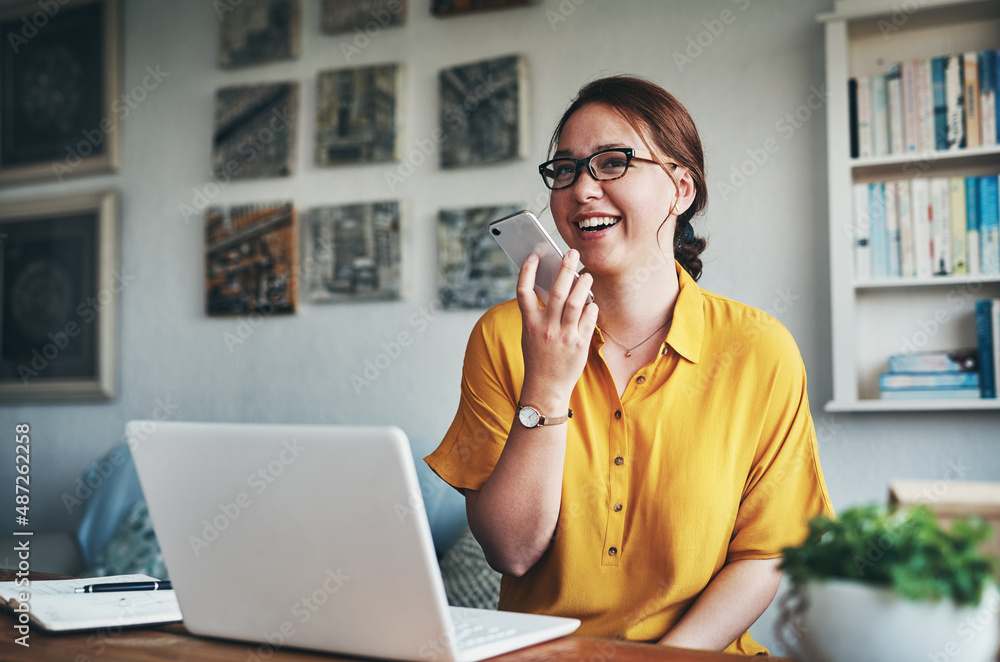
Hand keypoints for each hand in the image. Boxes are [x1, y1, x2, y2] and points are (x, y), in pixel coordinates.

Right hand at [516, 250, 597, 410]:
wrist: (546, 387)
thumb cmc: (538, 357)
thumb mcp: (530, 334)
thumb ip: (538, 312)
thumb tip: (551, 285)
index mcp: (529, 324)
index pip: (523, 290)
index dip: (527, 270)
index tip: (534, 254)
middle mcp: (546, 328)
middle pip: (556, 291)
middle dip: (565, 268)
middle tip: (572, 253)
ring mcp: (564, 336)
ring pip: (577, 302)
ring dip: (583, 285)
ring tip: (586, 276)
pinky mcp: (580, 344)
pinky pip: (589, 318)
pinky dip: (591, 307)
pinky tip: (591, 302)